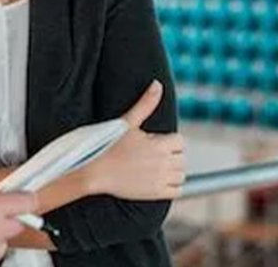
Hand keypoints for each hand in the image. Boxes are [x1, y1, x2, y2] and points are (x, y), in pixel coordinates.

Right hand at [80, 80, 185, 199]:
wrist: (95, 172)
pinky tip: (158, 181)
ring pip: (181, 175)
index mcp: (159, 144)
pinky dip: (172, 187)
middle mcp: (163, 162)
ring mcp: (160, 179)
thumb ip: (146, 104)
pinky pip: (177, 191)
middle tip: (154, 156)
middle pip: (182, 158)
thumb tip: (157, 84)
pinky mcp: (156, 193)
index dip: (169, 142)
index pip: (180, 142)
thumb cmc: (109, 146)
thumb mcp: (127, 123)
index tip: (155, 144)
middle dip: (171, 156)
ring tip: (156, 168)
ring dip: (173, 172)